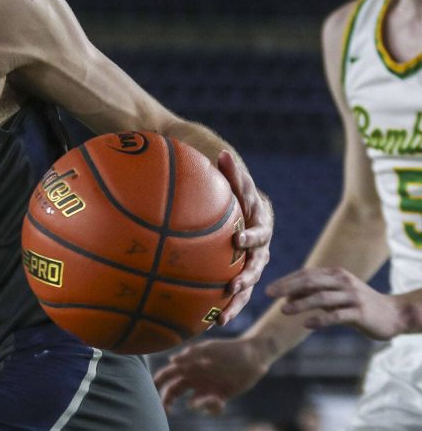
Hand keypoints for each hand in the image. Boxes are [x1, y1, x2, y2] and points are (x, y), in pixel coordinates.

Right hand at [153, 336, 270, 414]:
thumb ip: (191, 355)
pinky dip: (213, 408)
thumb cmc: (230, 350)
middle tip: (166, 411)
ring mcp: (206, 388)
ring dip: (200, 405)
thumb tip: (171, 361)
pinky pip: (210, 408)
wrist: (254, 357)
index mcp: (189, 365)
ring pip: (193, 403)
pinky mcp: (219, 397)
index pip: (168, 374)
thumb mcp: (210, 350)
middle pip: (174, 391)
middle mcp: (195, 377)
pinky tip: (221, 401)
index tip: (150, 392)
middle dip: (167, 401)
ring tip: (215, 400)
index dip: (157, 382)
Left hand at [216, 150, 272, 324]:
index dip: (250, 235)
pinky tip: (214, 323)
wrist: (249, 211)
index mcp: (261, 225)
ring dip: (238, 302)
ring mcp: (255, 265)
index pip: (259, 231)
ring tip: (223, 316)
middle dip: (246, 276)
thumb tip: (222, 152)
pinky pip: (239, 296)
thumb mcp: (237, 184)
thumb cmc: (239, 195)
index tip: (237, 239)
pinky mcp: (245, 278)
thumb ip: (232, 172)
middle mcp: (262, 248)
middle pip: (257, 265)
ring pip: (249, 286)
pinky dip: (229, 308)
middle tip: (234, 284)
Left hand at [267, 267, 403, 339]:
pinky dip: (320, 319)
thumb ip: (314, 293)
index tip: (268, 290)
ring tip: (283, 310)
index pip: (305, 274)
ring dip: (300, 303)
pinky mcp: (360, 312)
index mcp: (335, 274)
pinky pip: (337, 315)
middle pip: (310, 282)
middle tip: (269, 295)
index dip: (286, 281)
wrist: (393, 314)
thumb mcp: (336, 294)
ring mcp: (352, 296)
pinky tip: (307, 324)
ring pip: (321, 298)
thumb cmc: (358, 304)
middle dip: (287, 287)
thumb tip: (286, 296)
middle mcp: (343, 281)